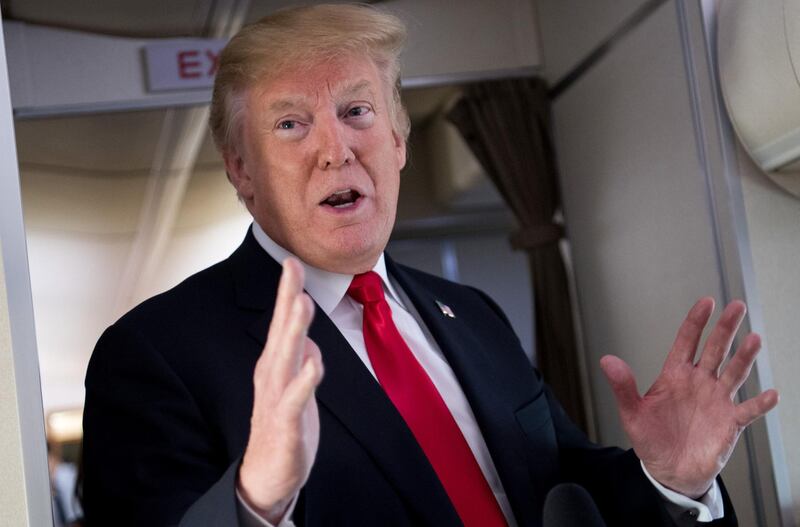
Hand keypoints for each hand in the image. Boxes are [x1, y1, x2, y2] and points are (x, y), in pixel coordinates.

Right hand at [237, 258, 323, 521]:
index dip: (287, 290)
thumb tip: (311, 343)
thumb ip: (303, 360)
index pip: (282, 321)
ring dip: (294, 330)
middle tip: (292, 265)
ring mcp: (277, 397)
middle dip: (287, 296)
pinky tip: (313, 366)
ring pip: (287, 358)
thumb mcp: (294, 386)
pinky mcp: (286, 423)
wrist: (267, 474)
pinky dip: (304, 381)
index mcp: (275, 363)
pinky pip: (295, 399)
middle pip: (281, 330)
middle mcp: (272, 374)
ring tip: (301, 302)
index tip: (291, 260)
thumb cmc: (283, 424)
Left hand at [600, 297, 778, 497]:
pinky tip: (771, 394)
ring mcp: (717, 400)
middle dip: (725, 328)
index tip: (706, 302)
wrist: (669, 470)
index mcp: (675, 376)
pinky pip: (748, 410)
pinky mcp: (730, 423)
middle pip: (715, 349)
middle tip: (737, 306)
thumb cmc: (651, 439)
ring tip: (754, 339)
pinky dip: (760, 403)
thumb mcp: (632, 413)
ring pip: (734, 373)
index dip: (696, 322)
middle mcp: (699, 383)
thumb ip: (622, 386)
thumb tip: (607, 360)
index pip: (686, 342)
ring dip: (745, 357)